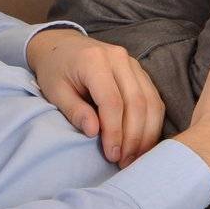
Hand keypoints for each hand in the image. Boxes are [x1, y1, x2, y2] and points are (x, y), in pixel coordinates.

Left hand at [27, 27, 165, 168]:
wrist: (61, 46)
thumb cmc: (55, 70)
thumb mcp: (54, 91)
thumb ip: (74, 111)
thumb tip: (94, 132)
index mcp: (94, 60)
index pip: (112, 101)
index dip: (115, 131)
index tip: (112, 155)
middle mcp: (119, 58)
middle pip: (137, 102)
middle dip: (134, 137)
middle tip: (125, 162)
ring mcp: (133, 63)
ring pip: (152, 101)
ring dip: (147, 133)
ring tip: (135, 157)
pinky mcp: (140, 71)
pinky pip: (154, 99)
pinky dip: (152, 123)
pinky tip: (143, 142)